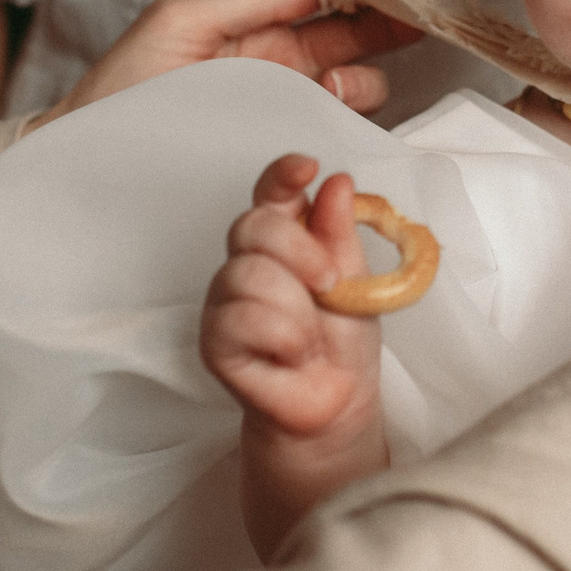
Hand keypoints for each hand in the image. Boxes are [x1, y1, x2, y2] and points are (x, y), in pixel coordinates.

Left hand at [41, 0, 420, 126]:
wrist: (87, 165)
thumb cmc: (122, 90)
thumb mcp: (182, 21)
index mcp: (249, 23)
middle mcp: (272, 63)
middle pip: (350, 36)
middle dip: (381, 26)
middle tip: (408, 23)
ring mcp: (278, 108)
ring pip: (351, 85)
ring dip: (358, 79)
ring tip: (332, 85)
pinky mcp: (281, 151)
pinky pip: (333, 130)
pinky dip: (346, 120)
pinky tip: (330, 114)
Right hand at [199, 155, 390, 558]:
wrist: (337, 403)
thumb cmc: (343, 339)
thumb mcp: (356, 280)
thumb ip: (340, 233)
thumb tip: (336, 183)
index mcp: (283, 238)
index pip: (270, 193)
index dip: (283, 176)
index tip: (308, 168)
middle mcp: (245, 262)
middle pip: (251, 225)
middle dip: (300, 251)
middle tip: (330, 284)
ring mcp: (224, 301)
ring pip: (248, 274)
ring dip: (295, 308)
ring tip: (310, 336)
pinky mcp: (214, 341)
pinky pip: (242, 318)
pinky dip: (281, 337)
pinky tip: (290, 355)